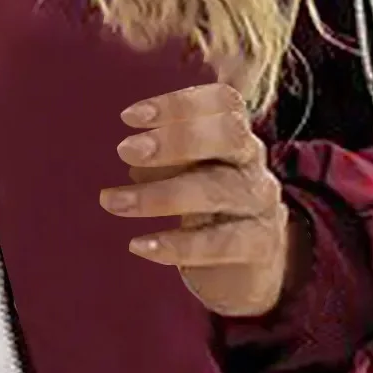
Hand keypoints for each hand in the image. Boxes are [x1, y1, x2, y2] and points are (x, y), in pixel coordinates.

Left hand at [99, 80, 303, 317]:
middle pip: (229, 135)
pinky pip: (218, 243)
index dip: (180, 103)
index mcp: (234, 136)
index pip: (223, 102)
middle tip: (123, 150)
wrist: (246, 270)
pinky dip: (176, 245)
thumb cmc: (204, 210)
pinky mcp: (260, 246)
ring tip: (112, 201)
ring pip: (216, 191)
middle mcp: (251, 163)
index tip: (129, 117)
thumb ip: (162, 158)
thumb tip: (127, 153)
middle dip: (175, 139)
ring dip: (157, 195)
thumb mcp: (183, 175)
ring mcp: (260, 204)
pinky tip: (139, 246)